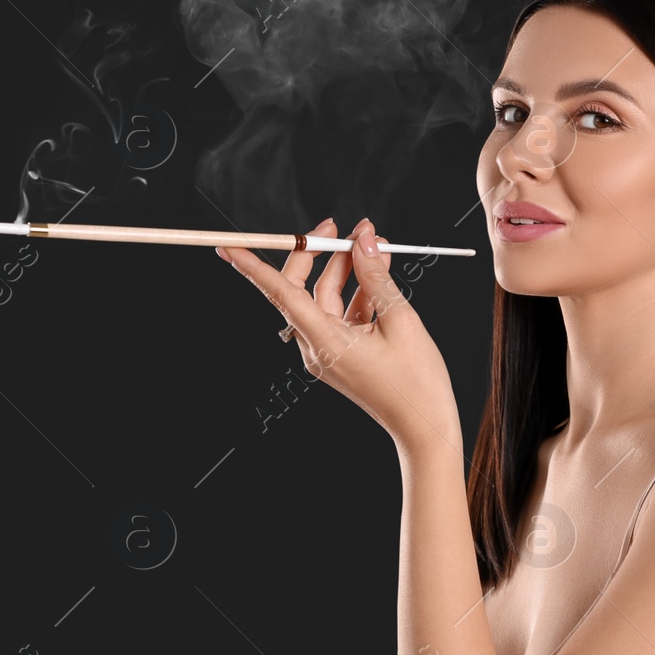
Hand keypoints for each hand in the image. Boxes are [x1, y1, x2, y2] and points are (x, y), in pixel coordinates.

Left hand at [216, 217, 460, 452]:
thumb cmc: (416, 382)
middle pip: (302, 289)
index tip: (228, 248)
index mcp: (324, 341)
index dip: (253, 268)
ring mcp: (328, 351)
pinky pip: (342, 313)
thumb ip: (376, 276)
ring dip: (349, 269)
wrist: (426, 427)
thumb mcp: (401, 320)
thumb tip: (363, 241)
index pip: (280, 294)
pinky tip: (380, 270)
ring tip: (377, 245)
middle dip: (318, 254)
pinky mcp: (342, 353)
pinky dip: (359, 291)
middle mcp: (317, 347)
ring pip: (326, 297)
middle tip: (338, 227)